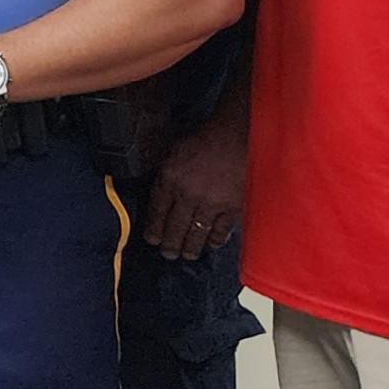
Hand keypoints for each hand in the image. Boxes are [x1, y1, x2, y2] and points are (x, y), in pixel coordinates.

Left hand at [145, 120, 247, 261]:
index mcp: (170, 178)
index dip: (153, 229)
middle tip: (168, 254)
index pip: (157, 212)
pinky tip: (211, 245)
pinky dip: (214, 240)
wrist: (236, 134)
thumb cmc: (204, 139)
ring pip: (197, 233)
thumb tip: (159, 198)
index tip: (152, 240)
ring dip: (190, 247)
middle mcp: (188, 194)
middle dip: (170, 245)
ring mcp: (211, 202)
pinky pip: (220, 230)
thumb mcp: (173, 153)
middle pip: (175, 228)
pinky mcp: (232, 207)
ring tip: (186, 255)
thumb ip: (165, 177)